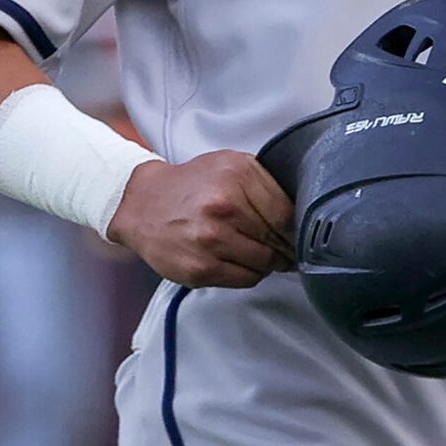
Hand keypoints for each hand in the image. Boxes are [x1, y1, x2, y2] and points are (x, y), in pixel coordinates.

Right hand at [109, 152, 295, 288]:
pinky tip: (241, 260)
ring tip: (260, 252)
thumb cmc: (192, 185)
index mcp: (237, 177)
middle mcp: (223, 208)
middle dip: (285, 247)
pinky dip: (250, 273)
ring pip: (264, 263)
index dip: (299, 229)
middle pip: (278, 241)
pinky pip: (245, 279)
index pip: (287, 215)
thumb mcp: (233, 166)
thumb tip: (304, 212)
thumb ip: (268, 185)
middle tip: (284, 247)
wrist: (142, 204)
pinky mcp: (200, 269)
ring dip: (269, 262)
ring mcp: (210, 241)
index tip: (301, 234)